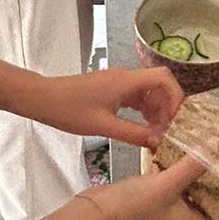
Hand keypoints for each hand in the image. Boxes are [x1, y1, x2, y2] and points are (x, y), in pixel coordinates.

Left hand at [29, 66, 184, 147]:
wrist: (42, 99)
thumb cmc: (69, 110)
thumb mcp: (104, 126)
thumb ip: (134, 134)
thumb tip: (159, 142)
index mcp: (126, 81)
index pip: (164, 78)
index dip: (176, 97)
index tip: (175, 120)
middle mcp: (126, 78)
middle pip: (159, 86)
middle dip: (167, 108)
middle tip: (168, 132)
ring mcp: (118, 83)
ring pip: (148, 94)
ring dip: (155, 112)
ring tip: (157, 134)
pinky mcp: (111, 90)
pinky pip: (136, 98)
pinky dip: (143, 112)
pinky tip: (143, 129)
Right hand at [80, 156, 218, 219]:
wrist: (94, 215)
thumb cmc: (132, 208)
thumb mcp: (166, 184)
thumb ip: (193, 164)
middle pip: (215, 207)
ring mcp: (170, 212)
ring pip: (196, 195)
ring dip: (206, 178)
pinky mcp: (156, 201)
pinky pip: (179, 187)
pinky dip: (186, 174)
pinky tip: (188, 153)